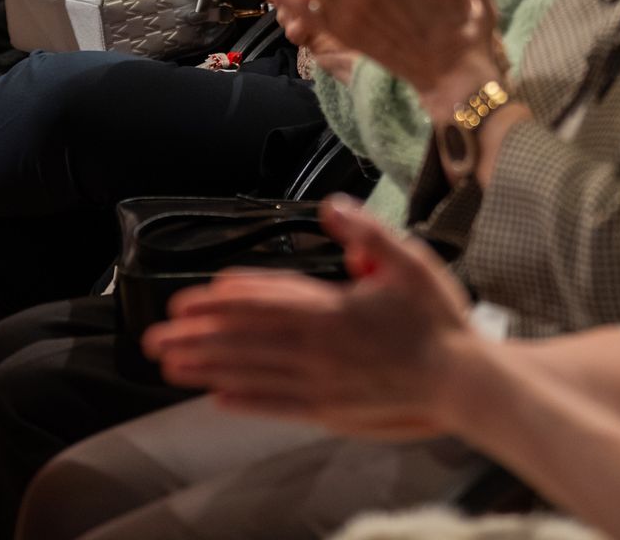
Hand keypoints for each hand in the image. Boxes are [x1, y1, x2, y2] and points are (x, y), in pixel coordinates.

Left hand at [143, 196, 476, 436]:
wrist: (465, 384)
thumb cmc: (438, 322)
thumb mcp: (409, 261)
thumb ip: (367, 232)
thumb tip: (331, 208)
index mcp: (333, 312)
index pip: (265, 303)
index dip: (223, 302)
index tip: (186, 303)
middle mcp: (318, 351)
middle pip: (245, 341)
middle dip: (196, 337)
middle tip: (154, 338)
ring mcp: (321, 385)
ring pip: (252, 374)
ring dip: (208, 369)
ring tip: (170, 366)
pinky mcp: (330, 411)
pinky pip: (277, 406)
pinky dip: (245, 402)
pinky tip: (218, 398)